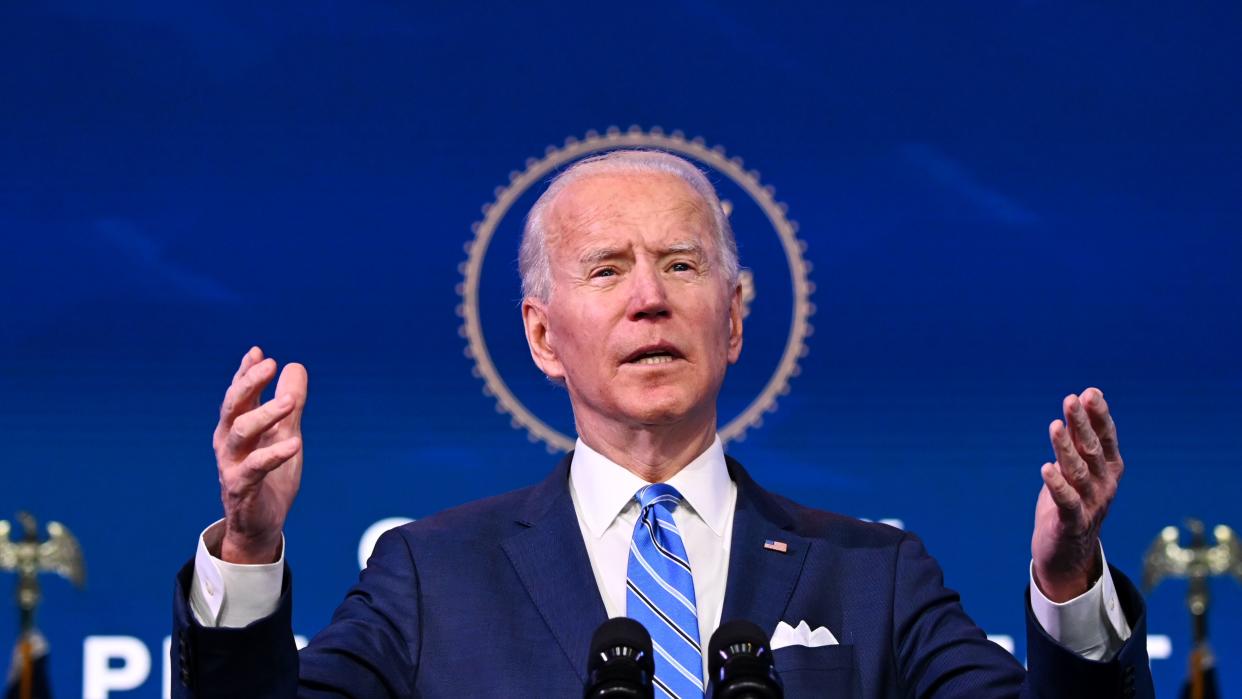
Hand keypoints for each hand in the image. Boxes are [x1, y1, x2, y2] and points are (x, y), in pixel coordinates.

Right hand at [212, 346, 307, 563]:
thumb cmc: (271, 476)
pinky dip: (274, 454)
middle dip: (249, 383)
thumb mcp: (285, 434)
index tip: (259, 352)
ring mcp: (232, 464)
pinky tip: (295, 444)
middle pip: (233, 406)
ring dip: (266, 413)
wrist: (261, 524)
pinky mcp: (241, 488)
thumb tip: (295, 366)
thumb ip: (290, 404)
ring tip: (291, 402)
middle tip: (270, 364)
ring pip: (241, 432)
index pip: (238, 393)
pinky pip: (255, 467)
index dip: (246, 372)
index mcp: (236, 427)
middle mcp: (229, 442)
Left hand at [1031, 387, 1123, 601]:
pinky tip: (1045, 468)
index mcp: (1108, 470)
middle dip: (1082, 424)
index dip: (1098, 416)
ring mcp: (1091, 504)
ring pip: (1077, 472)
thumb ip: (1079, 438)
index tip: (1090, 393)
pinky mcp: (1072, 522)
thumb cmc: (1071, 502)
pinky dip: (1056, 485)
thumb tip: (1081, 398)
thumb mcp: (1076, 468)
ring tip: (1054, 426)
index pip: (1106, 438)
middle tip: (1072, 399)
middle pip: (1092, 450)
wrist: (1068, 553)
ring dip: (1065, 449)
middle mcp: (1104, 485)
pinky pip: (1066, 501)